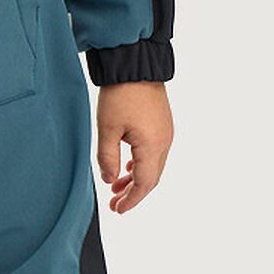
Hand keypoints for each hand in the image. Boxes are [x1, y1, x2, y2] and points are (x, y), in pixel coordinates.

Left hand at [95, 81, 173, 213]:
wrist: (135, 64)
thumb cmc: (120, 94)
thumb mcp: (107, 129)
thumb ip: (107, 158)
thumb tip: (109, 180)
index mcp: (152, 146)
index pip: (144, 184)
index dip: (131, 200)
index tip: (117, 209)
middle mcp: (164, 142)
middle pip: (151, 178)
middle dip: (133, 193)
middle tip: (115, 204)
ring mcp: (166, 132)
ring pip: (153, 166)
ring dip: (136, 179)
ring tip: (116, 187)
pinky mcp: (162, 124)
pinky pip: (155, 153)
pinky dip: (141, 165)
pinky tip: (127, 167)